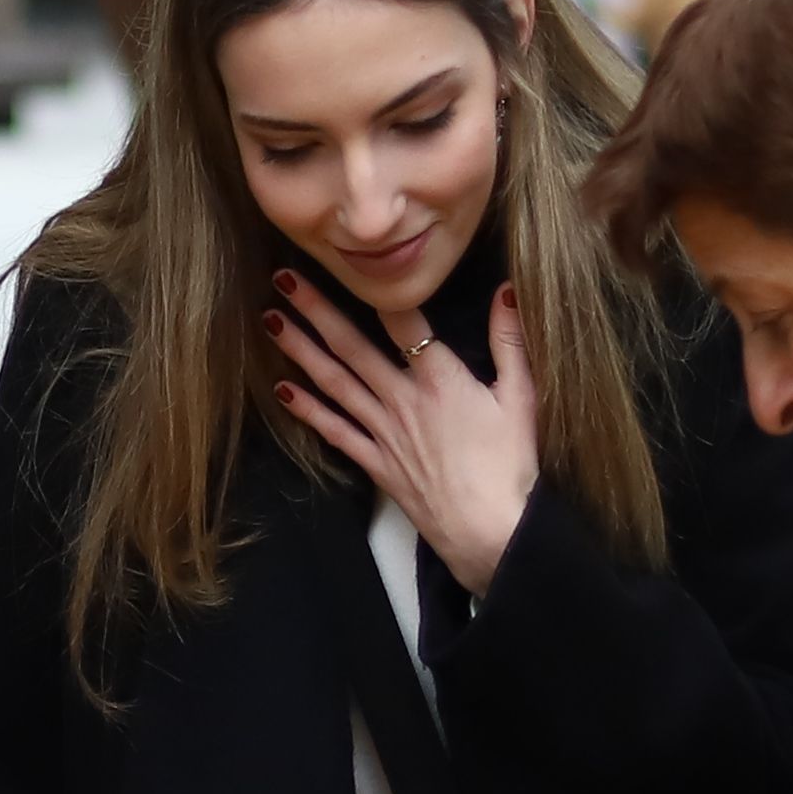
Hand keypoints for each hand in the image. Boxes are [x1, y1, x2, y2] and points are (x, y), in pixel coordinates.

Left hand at [271, 274, 544, 596]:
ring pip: (334, 383)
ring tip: (271, 320)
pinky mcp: (376, 463)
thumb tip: (507, 292)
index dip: (379, 292)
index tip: (350, 262)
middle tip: (282, 278)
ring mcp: (384, 432)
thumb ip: (511, 342)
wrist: (491, 531)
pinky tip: (282, 389)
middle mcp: (402, 401)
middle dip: (316, 309)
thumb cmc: (511, 466)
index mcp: (440, 381)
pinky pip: (335, 431)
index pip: (404, 323)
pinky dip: (308, 410)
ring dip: (301, 350)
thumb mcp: (521, 398)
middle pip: (352, 347)